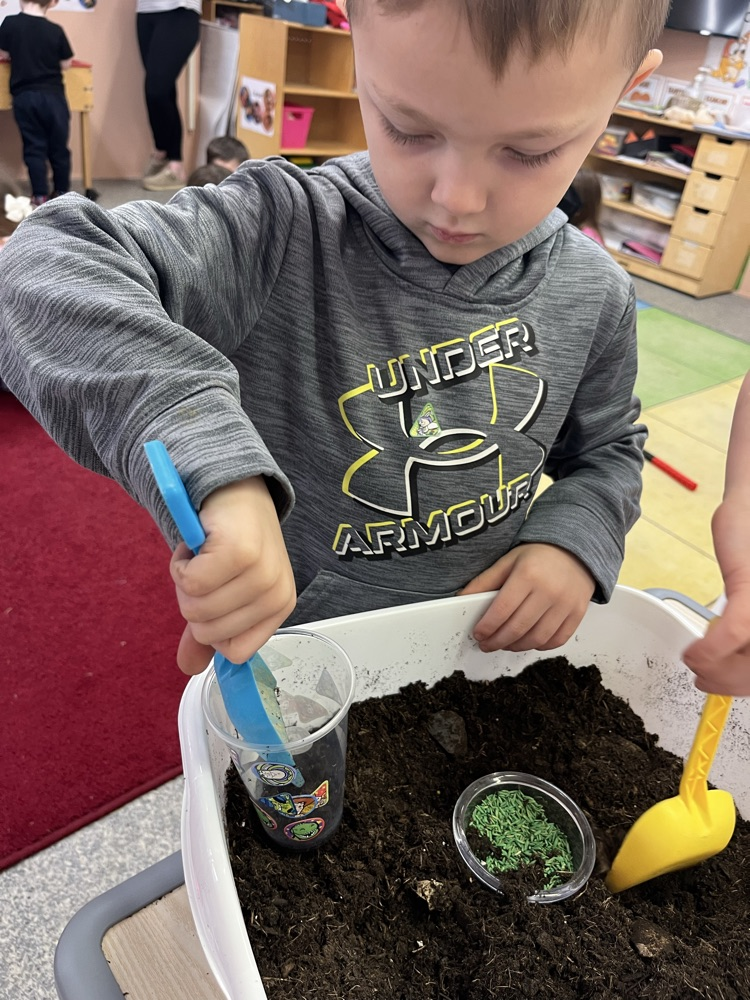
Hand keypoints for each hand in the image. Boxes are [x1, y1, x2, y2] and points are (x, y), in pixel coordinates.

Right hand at [169, 477, 295, 674]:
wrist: (235, 488)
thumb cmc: (233, 539)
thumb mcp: (226, 589)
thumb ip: (208, 630)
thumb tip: (189, 669)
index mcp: (279, 609)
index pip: (234, 653)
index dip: (210, 628)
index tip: (214, 596)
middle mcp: (276, 594)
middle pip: (209, 632)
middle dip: (192, 601)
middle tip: (206, 569)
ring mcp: (261, 573)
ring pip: (197, 607)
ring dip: (183, 579)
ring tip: (202, 555)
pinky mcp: (239, 553)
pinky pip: (190, 582)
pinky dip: (179, 564)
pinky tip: (195, 545)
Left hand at [460, 543, 595, 652]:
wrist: (574, 551)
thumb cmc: (538, 557)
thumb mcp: (507, 562)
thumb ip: (485, 582)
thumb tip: (462, 599)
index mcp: (528, 575)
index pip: (502, 610)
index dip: (487, 627)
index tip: (478, 634)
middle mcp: (549, 591)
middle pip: (517, 628)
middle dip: (497, 641)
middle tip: (486, 644)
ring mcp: (566, 604)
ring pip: (536, 638)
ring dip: (516, 646)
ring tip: (504, 644)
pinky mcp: (577, 614)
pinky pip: (556, 640)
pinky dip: (539, 646)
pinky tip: (527, 641)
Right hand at [682, 497, 749, 695]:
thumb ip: (746, 624)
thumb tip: (731, 656)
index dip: (742, 685)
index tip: (722, 686)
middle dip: (726, 683)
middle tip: (702, 678)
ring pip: (748, 661)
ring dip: (715, 671)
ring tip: (694, 663)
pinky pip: (735, 633)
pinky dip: (710, 650)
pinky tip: (693, 653)